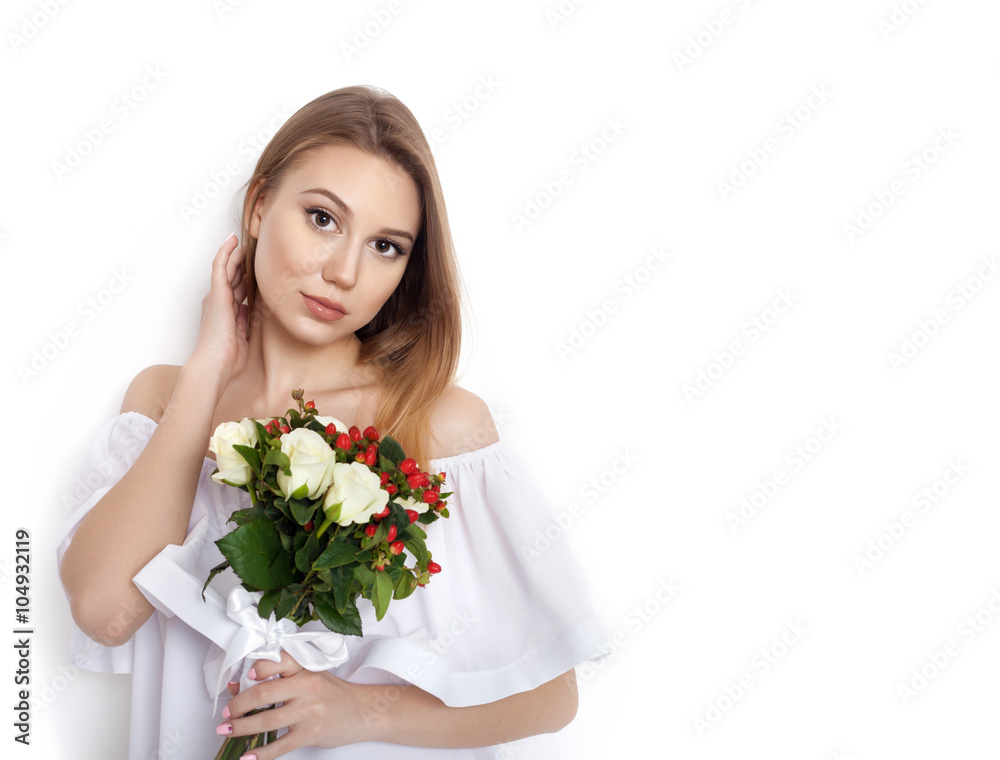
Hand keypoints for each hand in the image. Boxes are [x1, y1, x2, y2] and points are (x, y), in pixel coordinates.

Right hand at [188, 233, 249, 385]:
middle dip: (244, 261)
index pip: (239, 289)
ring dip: (237, 253)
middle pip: (234, 276)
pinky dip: (226, 251)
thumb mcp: (243, 336)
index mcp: (226, 312)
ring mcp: (218, 296)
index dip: (247, 276)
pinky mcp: (217, 293)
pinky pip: (220, 266)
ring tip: (246, 239)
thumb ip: (246, 321)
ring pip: (228, 267)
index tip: (258, 267)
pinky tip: (233, 240)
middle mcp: (220, 301)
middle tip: (255, 247)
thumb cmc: (227, 358)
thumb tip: (252, 308)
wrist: (214, 365)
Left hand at [219, 651, 374, 755]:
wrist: (361, 712)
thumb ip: (280, 676)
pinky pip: (280, 746)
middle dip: (238, 705)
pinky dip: (261, 754)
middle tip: (226, 713)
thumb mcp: (310, 674)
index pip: (277, 662)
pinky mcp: (310, 733)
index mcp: (306, 668)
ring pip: (267, 720)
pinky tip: (247, 757)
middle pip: (264, 693)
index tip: (241, 678)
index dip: (256, 669)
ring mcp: (309, 712)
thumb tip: (241, 684)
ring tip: (227, 731)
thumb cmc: (331, 692)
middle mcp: (307, 687)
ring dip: (242, 728)